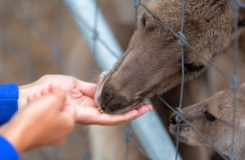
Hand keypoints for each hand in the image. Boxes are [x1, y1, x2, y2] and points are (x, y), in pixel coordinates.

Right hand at [0, 86, 74, 152]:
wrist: (15, 135)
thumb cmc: (36, 118)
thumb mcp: (52, 100)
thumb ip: (61, 93)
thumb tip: (61, 91)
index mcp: (69, 124)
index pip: (71, 105)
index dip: (62, 93)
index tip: (52, 87)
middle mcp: (62, 132)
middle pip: (60, 109)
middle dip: (51, 97)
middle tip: (43, 90)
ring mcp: (50, 136)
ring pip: (49, 114)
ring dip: (42, 102)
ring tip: (34, 95)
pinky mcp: (38, 137)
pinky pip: (40, 121)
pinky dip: (36, 111)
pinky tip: (30, 103)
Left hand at [19, 74, 152, 124]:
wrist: (38, 93)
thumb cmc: (52, 87)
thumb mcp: (74, 83)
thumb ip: (90, 88)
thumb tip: (103, 87)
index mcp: (88, 99)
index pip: (109, 100)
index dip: (121, 99)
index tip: (134, 95)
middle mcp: (91, 109)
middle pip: (115, 110)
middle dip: (131, 108)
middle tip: (147, 105)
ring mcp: (90, 114)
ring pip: (114, 116)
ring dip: (131, 113)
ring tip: (145, 109)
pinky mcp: (88, 117)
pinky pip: (107, 118)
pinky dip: (121, 116)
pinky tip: (133, 113)